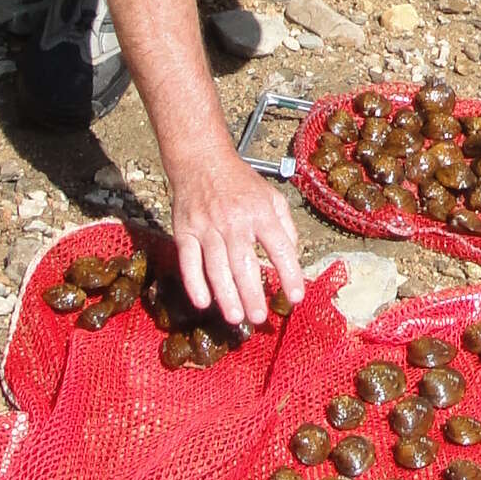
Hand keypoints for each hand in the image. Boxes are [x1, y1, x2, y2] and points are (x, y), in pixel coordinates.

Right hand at [167, 144, 306, 329]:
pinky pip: (189, 262)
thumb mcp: (272, 196)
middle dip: (253, 294)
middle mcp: (234, 221)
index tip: (296, 296)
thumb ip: (285, 226)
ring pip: (216, 267)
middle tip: (259, 317)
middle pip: (244, 263)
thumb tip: (292, 256)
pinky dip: (195, 283)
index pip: (279, 247)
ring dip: (226, 295)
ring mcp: (207, 227)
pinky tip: (204, 302)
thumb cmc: (241, 183)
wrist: (201, 161)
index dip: (289, 273)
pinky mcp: (185, 231)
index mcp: (260, 212)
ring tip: (237, 318)